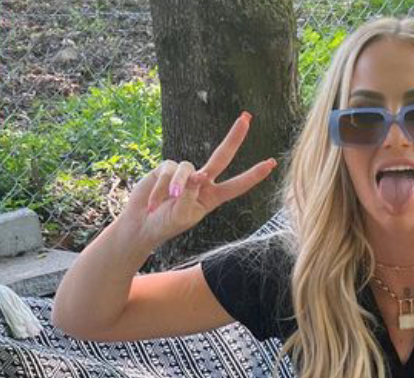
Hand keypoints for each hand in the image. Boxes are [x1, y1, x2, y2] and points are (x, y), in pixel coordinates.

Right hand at [121, 112, 277, 248]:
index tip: (271, 163)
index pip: (237, 185)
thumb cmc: (166, 224)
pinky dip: (159, 188)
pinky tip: (152, 202)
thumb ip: (191, 195)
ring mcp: (185, 173)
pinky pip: (167, 172)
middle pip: (222, 156)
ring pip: (186, 170)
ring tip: (162, 205)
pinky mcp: (167, 167)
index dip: (253, 175)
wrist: (142, 224)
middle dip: (234, 137)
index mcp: (212, 197)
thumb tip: (197, 175)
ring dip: (175, 188)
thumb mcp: (182, 215)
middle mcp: (202, 182)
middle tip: (247, 118)